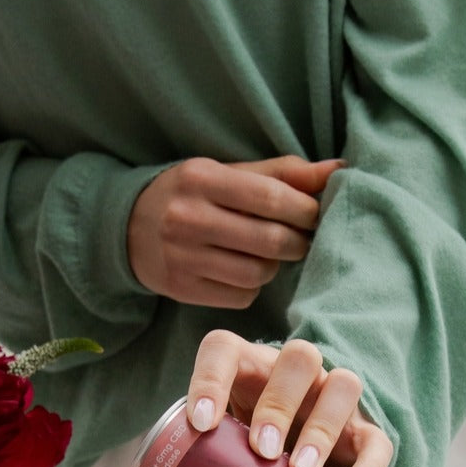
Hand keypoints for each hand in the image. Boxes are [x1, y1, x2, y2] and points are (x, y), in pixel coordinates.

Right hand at [127, 155, 343, 307]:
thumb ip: (282, 172)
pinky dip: (250, 286)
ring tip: (267, 254)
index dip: (305, 210)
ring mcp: (181, 257)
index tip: (316, 215)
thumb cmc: (191, 194)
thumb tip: (338, 170)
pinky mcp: (180, 288)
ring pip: (256, 273)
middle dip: (298, 242)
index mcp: (202, 179)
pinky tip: (240, 270)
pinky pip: (238, 296)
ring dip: (273, 266)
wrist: (128, 228)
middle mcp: (187, 218)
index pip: (271, 197)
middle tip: (301, 239)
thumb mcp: (227, 173)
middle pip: (269, 240)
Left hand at [185, 330, 393, 466]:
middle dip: (279, 404)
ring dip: (322, 430)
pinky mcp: (364, 432)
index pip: (224, 350)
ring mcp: (332, 398)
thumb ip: (202, 462)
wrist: (291, 464)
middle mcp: (295, 374)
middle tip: (262, 449)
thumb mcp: (219, 447)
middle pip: (299, 359)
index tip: (200, 423)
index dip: (210, 381)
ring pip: (343, 387)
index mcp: (246, 368)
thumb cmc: (242, 450)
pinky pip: (377, 440)